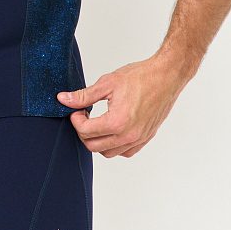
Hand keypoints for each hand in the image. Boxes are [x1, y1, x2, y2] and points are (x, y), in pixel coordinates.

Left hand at [56, 56, 183, 157]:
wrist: (166, 76)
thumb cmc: (141, 77)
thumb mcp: (107, 83)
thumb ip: (83, 96)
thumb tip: (64, 100)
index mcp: (117, 122)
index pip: (85, 131)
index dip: (75, 120)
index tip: (76, 110)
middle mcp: (128, 136)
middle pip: (93, 146)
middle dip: (83, 131)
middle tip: (84, 115)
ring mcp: (138, 139)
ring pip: (108, 153)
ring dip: (97, 140)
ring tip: (97, 122)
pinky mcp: (145, 138)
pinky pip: (124, 152)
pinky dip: (114, 145)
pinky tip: (111, 129)